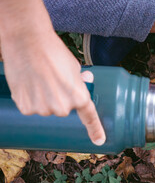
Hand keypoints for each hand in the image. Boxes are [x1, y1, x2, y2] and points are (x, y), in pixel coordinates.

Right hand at [0, 0, 105, 145]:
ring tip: (39, 78)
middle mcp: (62, 107)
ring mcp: (42, 109)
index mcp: (78, 97)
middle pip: (64, 109)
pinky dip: (30, 98)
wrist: (27, 41)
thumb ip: (80, 81)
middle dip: (60, 98)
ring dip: (43, 98)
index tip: (100, 141)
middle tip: (53, 80)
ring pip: (46, 108)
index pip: (89, 117)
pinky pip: (31, 107)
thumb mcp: (74, 66)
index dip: (96, 130)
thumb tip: (86, 82)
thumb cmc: (54, 51)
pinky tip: (29, 82)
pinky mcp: (25, 107)